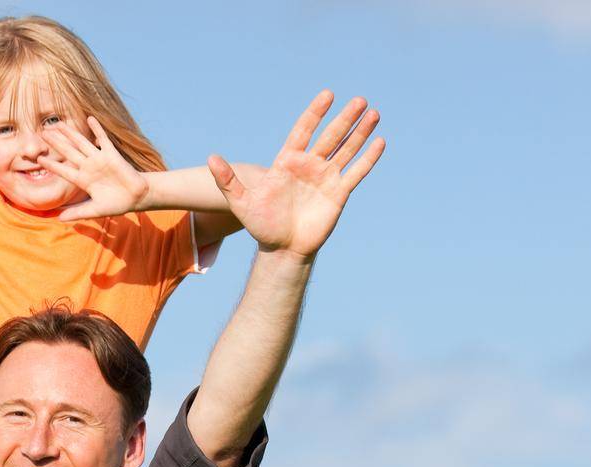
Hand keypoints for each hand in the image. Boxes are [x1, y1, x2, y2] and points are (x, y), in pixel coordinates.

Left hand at [38, 117, 149, 221]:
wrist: (136, 197)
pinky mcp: (112, 155)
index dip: (52, 165)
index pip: (64, 171)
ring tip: (58, 123)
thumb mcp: (95, 210)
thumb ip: (77, 212)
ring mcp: (99, 159)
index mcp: (84, 180)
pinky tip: (89, 118)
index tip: (39, 159)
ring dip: (70, 133)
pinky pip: (103, 139)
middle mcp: (89, 167)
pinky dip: (97, 129)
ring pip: (82, 143)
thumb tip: (59, 219)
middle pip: (69, 152)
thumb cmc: (116, 204)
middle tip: (43, 132)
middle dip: (56, 143)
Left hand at [208, 92, 384, 260]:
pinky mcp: (338, 193)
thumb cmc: (262, 225)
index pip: (304, 130)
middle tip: (360, 100)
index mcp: (288, 161)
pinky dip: (367, 159)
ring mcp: (325, 178)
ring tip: (374, 113)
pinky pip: (355, 173)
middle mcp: (310, 165)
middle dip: (345, 118)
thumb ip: (228, 181)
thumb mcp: (241, 203)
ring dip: (360, 132)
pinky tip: (380, 142)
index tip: (328, 95)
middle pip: (330, 135)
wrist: (282, 249)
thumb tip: (210, 159)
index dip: (316, 113)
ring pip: (346, 149)